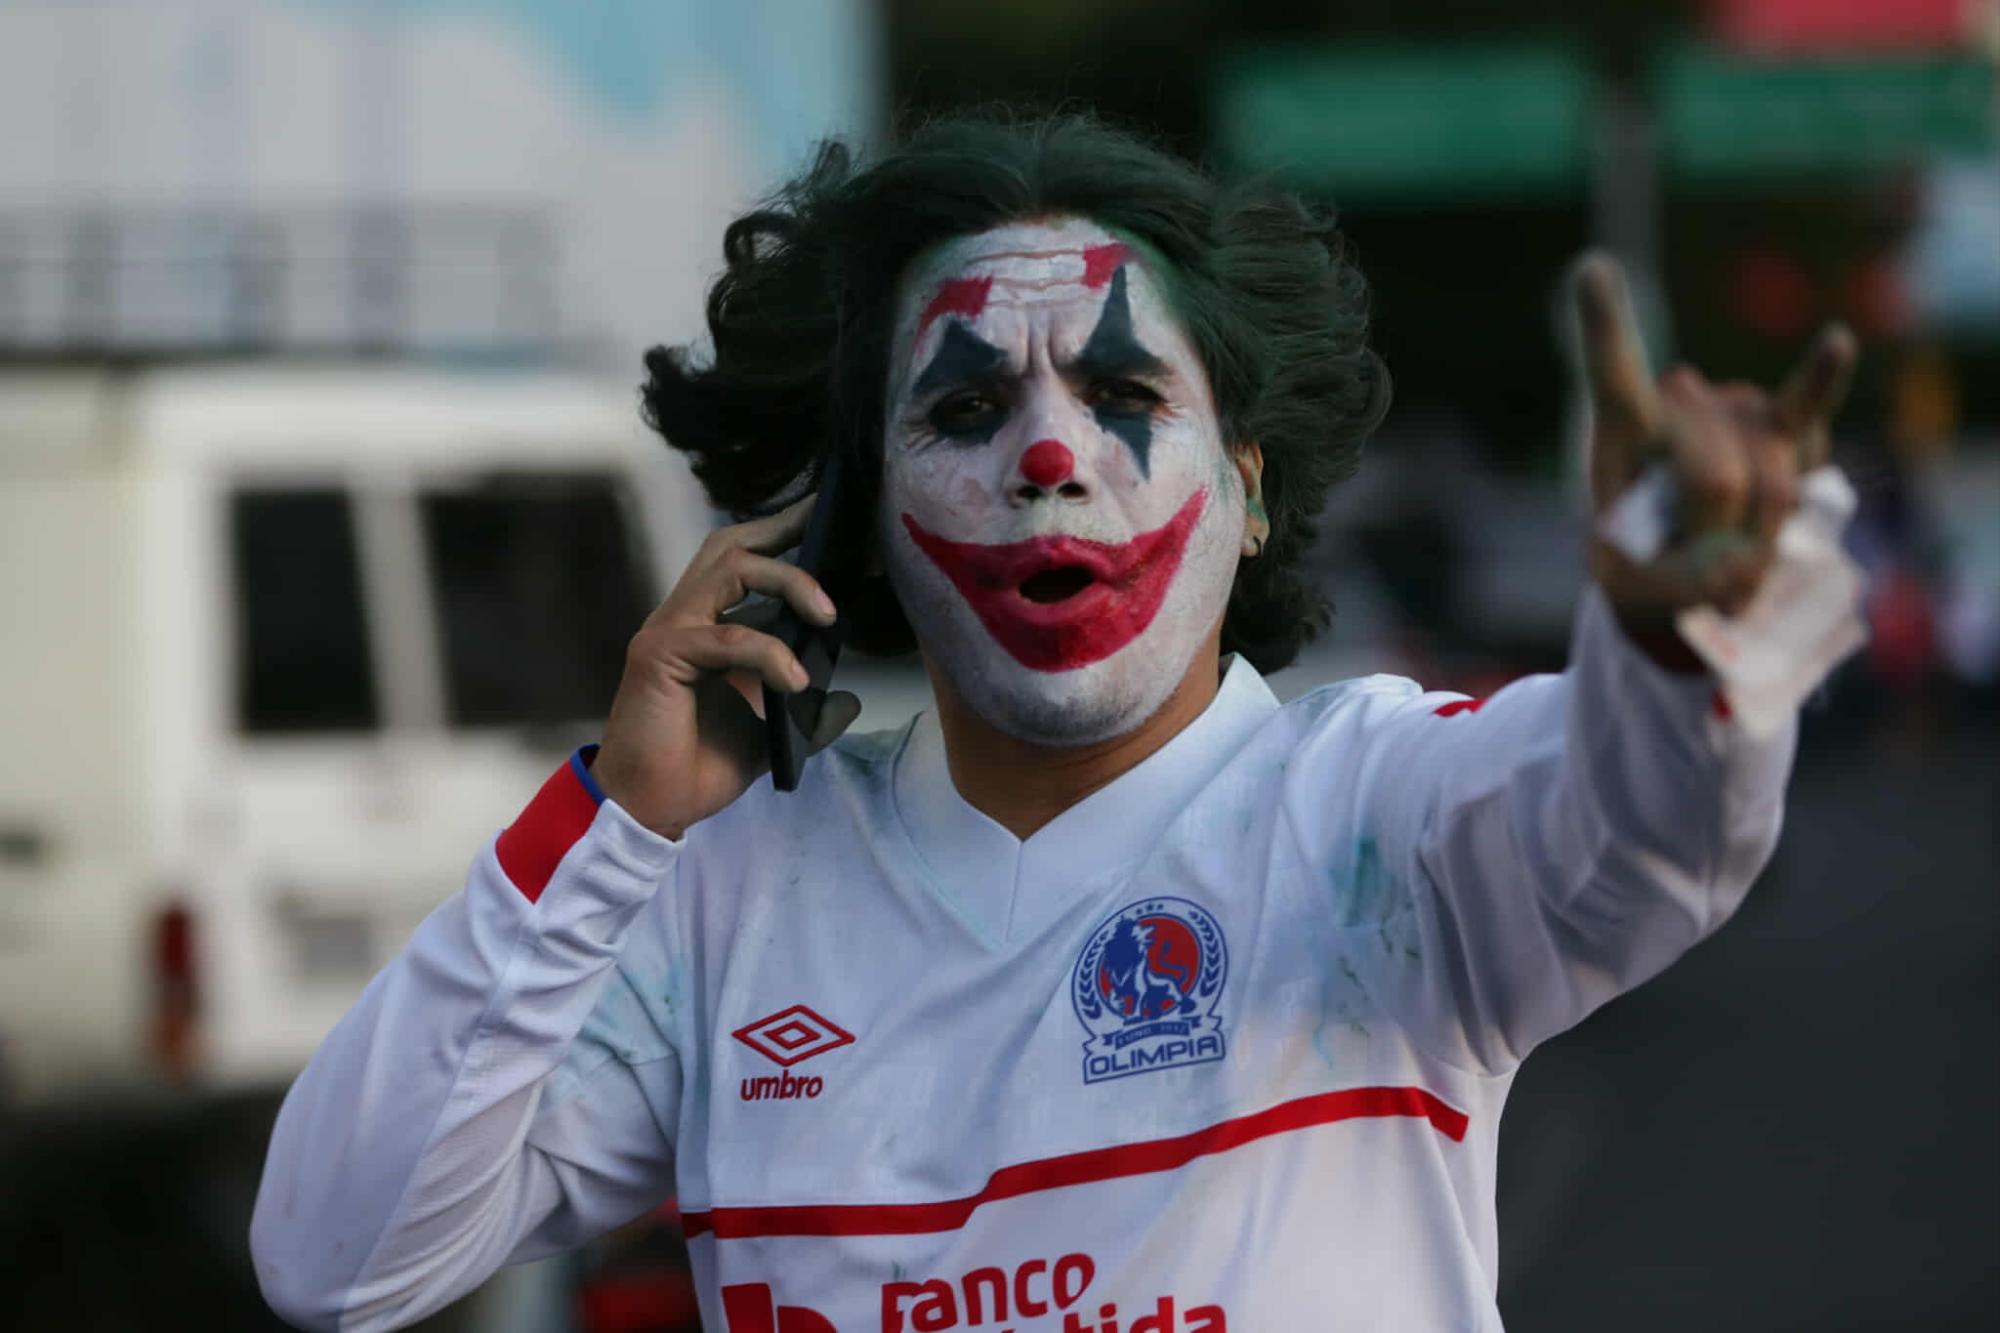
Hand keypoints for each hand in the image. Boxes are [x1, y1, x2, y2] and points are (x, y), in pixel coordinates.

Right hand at [591, 496, 859, 837]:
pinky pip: (727, 637)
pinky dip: (769, 653)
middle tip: (830, 529)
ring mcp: (668, 631)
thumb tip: (848, 698)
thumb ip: (808, 712)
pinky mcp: (659, 655)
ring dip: (789, 583)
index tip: (828, 521)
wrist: (650, 808)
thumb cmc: (699, 768)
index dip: (780, 535)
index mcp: (704, 626)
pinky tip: (795, 682)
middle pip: (730, 545)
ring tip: (828, 616)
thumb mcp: (769, 734)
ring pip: (731, 571)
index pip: (739, 562)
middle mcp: (684, 617)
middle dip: (783, 530)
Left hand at [1573, 253, 1857, 670]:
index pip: (1615, 376)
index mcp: (1625, 434)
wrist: (1686, 568)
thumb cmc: (1647, 567)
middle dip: (1711, 534)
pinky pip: (1808, 407)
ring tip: (1725, 539)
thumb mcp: (1637, 588)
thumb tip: (1739, 551)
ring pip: (1770, 485)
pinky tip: (1835, 343)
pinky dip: (1822, 380)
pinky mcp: (1785, 426)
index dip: (1605, 326)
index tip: (1593, 269)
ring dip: (1756, 534)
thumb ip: (1681, 575)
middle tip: (1690, 551)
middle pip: (1714, 479)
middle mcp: (1681, 404)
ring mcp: (1736, 408)